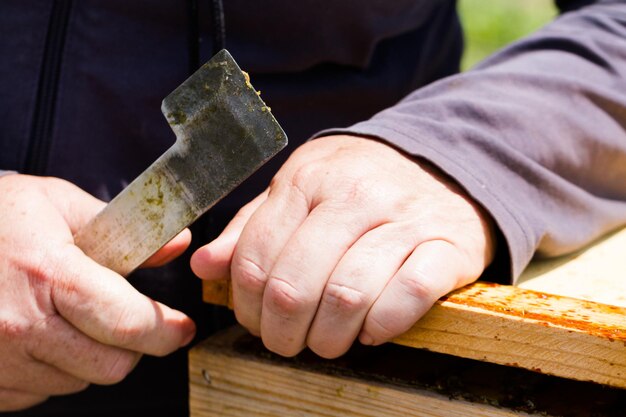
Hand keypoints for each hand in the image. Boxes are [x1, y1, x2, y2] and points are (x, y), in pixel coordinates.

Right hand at [0, 174, 194, 410]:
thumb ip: (123, 228)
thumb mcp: (58, 204)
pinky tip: (41, 335)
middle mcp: (18, 324)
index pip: (127, 323)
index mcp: (47, 274)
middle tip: (133, 324)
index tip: (182, 329)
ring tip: (72, 318)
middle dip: (134, 346)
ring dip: (90, 356)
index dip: (166, 331)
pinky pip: (40, 392)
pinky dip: (53, 369)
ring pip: (78, 381)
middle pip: (111, 365)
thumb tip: (178, 243)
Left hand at [192, 135, 494, 358]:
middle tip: (288, 341)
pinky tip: (370, 329)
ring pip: (347, 295)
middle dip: (282, 331)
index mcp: (307, 179)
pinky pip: (409, 295)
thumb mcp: (299, 192)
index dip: (246, 304)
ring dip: (328, 337)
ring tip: (327, 340)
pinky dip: (382, 326)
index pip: (254, 256)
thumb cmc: (358, 187)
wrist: (441, 168)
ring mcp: (405, 219)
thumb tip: (204, 266)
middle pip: (295, 284)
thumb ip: (251, 229)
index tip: (256, 320)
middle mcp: (355, 194)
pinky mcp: (448, 245)